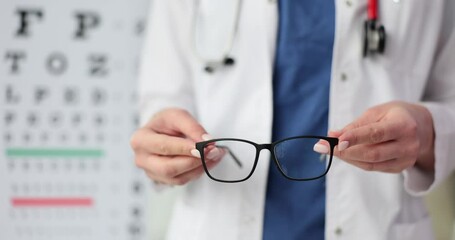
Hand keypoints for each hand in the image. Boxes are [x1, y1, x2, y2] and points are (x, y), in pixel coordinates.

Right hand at [130, 108, 222, 184]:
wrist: (162, 132)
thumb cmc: (166, 123)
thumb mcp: (177, 116)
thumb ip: (191, 126)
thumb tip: (206, 141)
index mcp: (140, 140)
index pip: (164, 147)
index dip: (184, 148)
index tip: (203, 147)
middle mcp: (142, 159)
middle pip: (168, 168)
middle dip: (194, 161)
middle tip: (213, 151)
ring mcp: (151, 173)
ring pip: (177, 178)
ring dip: (200, 167)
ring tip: (215, 154)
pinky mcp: (163, 180)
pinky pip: (182, 180)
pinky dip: (198, 171)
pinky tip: (209, 161)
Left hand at [316, 101, 434, 172]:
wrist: (420, 126)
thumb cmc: (393, 115)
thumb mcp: (376, 113)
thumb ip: (355, 126)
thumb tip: (332, 135)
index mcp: (403, 125)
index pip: (376, 134)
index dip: (355, 138)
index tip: (335, 140)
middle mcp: (408, 144)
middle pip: (372, 153)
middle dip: (344, 151)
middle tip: (323, 146)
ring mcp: (406, 159)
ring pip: (370, 163)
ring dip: (346, 157)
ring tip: (329, 149)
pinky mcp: (400, 168)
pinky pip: (373, 167)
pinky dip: (355, 161)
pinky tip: (344, 154)